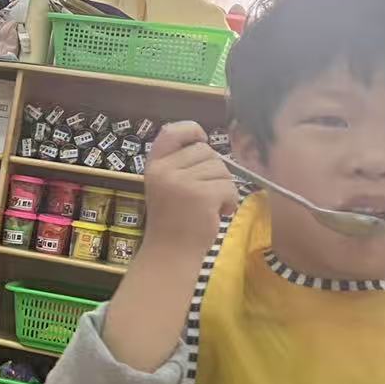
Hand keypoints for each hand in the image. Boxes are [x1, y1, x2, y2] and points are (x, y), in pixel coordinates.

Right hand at [141, 121, 238, 257]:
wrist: (170, 254)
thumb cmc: (172, 221)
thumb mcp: (166, 186)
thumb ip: (179, 164)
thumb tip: (206, 143)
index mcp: (154, 165)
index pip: (172, 131)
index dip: (191, 130)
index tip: (201, 140)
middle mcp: (164, 170)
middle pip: (206, 151)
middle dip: (214, 171)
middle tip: (205, 194)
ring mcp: (181, 182)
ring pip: (221, 169)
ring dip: (223, 187)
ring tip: (210, 206)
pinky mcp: (201, 195)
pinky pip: (229, 186)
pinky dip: (230, 200)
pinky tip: (218, 213)